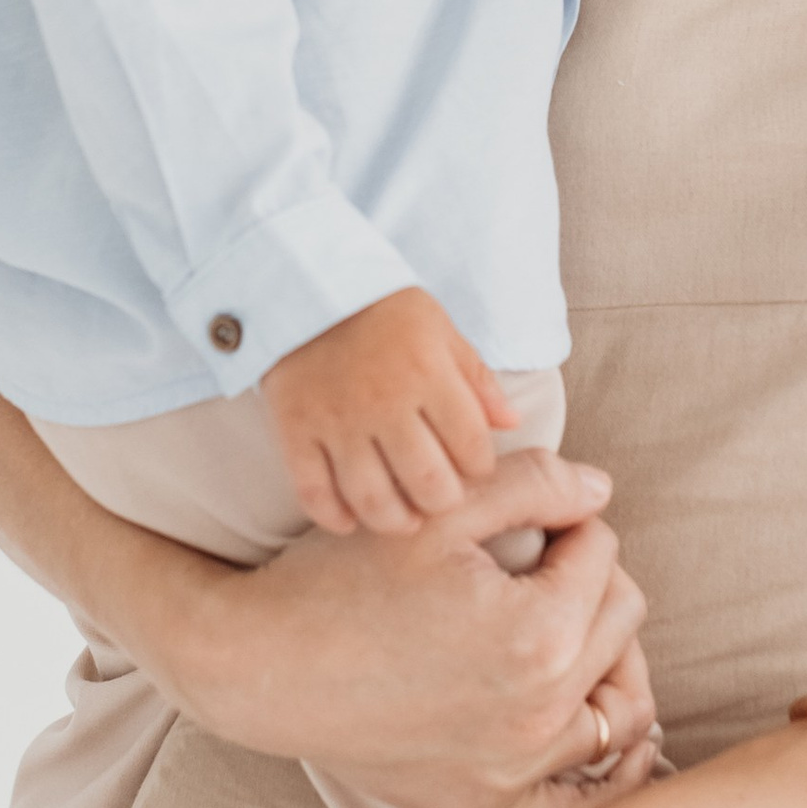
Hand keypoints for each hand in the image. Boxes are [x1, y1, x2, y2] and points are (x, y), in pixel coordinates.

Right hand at [172, 447, 657, 807]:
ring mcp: (515, 768)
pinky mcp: (486, 804)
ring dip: (611, 660)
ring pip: (621, 707)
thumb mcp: (437, 510)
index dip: (569, 521)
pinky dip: (608, 769)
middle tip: (537, 565)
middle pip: (622, 620)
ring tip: (570, 632)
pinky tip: (607, 738)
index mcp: (538, 633)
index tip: (524, 522)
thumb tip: (602, 493)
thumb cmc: (339, 580)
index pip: (603, 552)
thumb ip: (534, 484)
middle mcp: (539, 711)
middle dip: (591, 579)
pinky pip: (584, 802)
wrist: (257, 667)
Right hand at [261, 288, 516, 534]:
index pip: (472, 448)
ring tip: (404, 519)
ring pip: (372, 499)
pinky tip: (350, 519)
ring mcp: (336, 420)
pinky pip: (314, 491)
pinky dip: (333, 516)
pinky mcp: (295, 430)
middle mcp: (384, 402)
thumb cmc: (384, 311)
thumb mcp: (441, 330)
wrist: (308, 286)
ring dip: (395, 521)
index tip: (471, 469)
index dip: (480, 469)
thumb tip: (512, 423)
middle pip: (427, 483)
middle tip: (439, 499)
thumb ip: (476, 379)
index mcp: (428, 374)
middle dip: (443, 502)